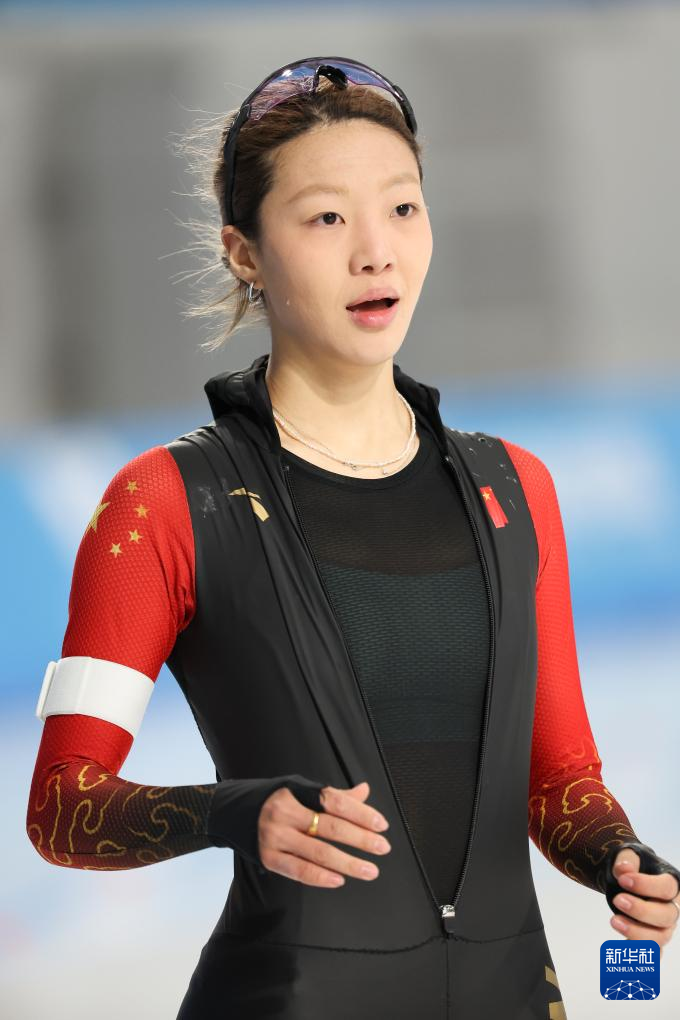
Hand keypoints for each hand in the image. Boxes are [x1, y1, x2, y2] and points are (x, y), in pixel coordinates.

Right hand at [257, 779, 390, 887]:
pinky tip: (340, 880)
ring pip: (318, 853)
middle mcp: (285, 812)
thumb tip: (364, 791)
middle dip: (360, 839)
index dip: (360, 813)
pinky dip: (321, 877)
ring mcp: (275, 836)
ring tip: (370, 870)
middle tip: (383, 848)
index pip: (334, 801)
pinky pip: (299, 871)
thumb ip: (333, 795)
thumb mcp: (300, 789)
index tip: (381, 824)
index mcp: (296, 791)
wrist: (230, 811)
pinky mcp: (268, 858)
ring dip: (348, 864)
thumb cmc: (273, 800)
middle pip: (330, 827)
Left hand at [609, 849, 679, 956]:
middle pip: (666, 916)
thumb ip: (627, 860)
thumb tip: (623, 869)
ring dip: (637, 933)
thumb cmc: (635, 869)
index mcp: (672, 886)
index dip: (646, 885)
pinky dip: (641, 957)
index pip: (666, 888)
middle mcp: (672, 909)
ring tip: (613, 920)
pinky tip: (624, 951)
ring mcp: (664, 928)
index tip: (623, 879)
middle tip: (617, 900)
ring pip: (660, 938)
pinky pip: (651, 954)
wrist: (630, 882)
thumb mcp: (630, 857)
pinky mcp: (653, 941)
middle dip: (641, 910)